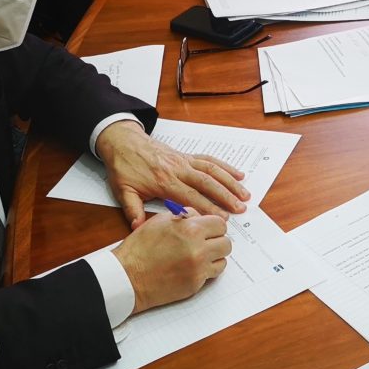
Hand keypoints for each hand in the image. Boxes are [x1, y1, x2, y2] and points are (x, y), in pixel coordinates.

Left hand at [95, 120, 250, 228]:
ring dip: (230, 182)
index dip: (207, 208)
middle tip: (241, 209)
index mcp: (164, 181)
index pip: (191, 197)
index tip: (221, 219)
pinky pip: (209, 160)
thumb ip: (132, 209)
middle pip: (207, 183)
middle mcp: (178, 169)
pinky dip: (225, 167)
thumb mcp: (123, 190)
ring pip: (212, 170)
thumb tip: (137, 227)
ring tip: (245, 195)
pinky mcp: (186, 156)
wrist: (123, 141)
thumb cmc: (124, 167)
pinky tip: (238, 174)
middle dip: (225, 196)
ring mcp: (184, 161)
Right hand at [112, 211, 229, 312]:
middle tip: (205, 242)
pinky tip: (196, 266)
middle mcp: (198, 248)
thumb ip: (184, 216)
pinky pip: (214, 273)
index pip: (219, 223)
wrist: (128, 277)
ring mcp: (198, 267)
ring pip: (223, 258)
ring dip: (215, 256)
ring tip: (200, 255)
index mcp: (189, 228)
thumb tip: (199, 216)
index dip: (213, 226)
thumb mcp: (159, 221)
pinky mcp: (196, 283)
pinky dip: (208, 270)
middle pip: (226, 242)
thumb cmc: (139, 248)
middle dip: (216, 240)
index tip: (209, 229)